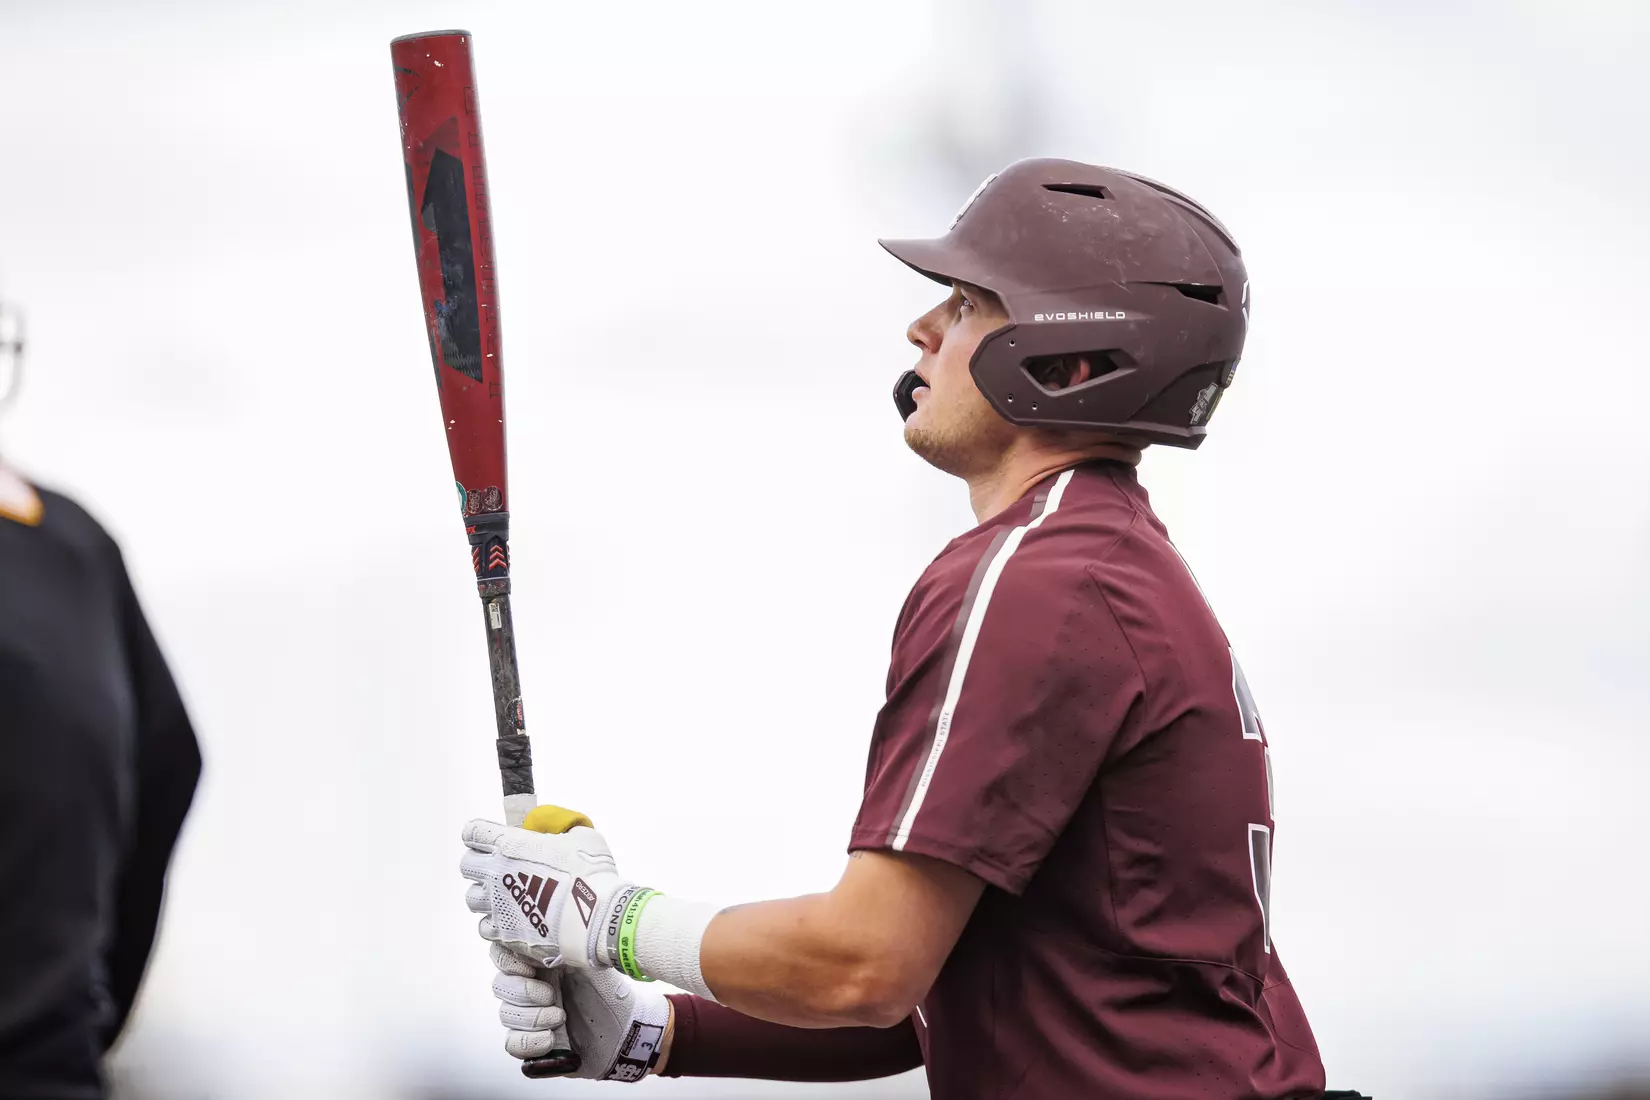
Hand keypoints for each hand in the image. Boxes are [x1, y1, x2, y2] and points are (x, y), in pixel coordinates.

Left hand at [460, 816, 635, 968]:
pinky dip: (496, 922)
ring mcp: (497, 904)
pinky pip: (485, 925)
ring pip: (472, 897)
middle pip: (467, 864)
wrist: (594, 917)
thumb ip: (561, 828)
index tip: (492, 838)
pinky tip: (513, 920)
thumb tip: (554, 829)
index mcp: (509, 844)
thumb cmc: (591, 873)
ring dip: (487, 895)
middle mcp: (495, 873)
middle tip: (499, 867)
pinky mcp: (503, 932)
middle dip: (481, 863)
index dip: (482, 834)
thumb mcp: (581, 835)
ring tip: (506, 896)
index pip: (473, 832)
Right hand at [491, 943, 671, 1080]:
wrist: (626, 1026)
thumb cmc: (608, 990)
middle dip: (524, 991)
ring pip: (506, 1014)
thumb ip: (570, 941)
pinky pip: (513, 1043)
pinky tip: (549, 1038)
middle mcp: (529, 987)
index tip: (530, 967)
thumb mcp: (591, 959)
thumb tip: (563, 922)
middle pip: (500, 986)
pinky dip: (528, 1041)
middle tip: (551, 995)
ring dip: (531, 1017)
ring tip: (559, 1017)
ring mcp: (529, 1015)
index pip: (503, 955)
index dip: (508, 961)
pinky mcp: (534, 1041)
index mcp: (538, 962)